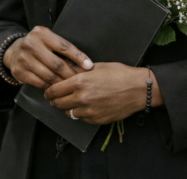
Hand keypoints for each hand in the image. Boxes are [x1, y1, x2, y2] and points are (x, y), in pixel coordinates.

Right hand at [3, 26, 93, 89]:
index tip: (88, 66)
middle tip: (80, 80)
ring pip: (49, 75)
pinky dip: (50, 86)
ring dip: (62, 82)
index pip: (64, 46)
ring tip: (70, 86)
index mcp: (42, 34)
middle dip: (71, 73)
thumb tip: (85, 63)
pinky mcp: (19, 71)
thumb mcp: (49, 39)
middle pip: (57, 63)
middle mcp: (31, 44)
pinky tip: (56, 87)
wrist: (14, 50)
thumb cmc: (39, 45)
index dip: (78, 57)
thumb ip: (63, 47)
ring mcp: (24, 58)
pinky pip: (39, 83)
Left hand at [44, 63, 163, 124]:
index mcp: (80, 82)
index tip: (48, 91)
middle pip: (58, 103)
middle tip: (56, 97)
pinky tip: (86, 106)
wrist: (138, 89)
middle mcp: (82, 98)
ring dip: (68, 107)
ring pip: (69, 113)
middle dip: (55, 100)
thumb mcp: (98, 66)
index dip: (49, 91)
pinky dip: (81, 113)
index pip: (55, 90)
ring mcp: (89, 111)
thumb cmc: (120, 73)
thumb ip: (80, 70)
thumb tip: (67, 71)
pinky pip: (82, 118)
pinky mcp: (96, 120)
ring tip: (73, 101)